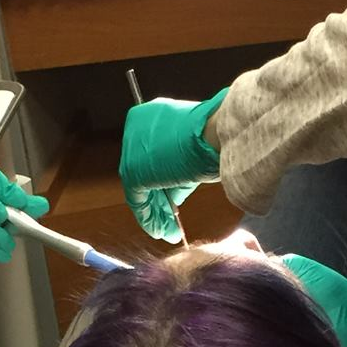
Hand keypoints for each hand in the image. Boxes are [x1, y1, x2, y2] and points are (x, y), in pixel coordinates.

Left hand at [119, 92, 225, 240]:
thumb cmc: (215, 135)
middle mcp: (138, 128)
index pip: (153, 154)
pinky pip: (139, 200)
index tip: (172, 197)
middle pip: (146, 172)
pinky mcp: (132, 171)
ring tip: (168, 232)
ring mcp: (132, 149)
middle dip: (159, 200)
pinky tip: (162, 231)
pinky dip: (150, 218)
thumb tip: (177, 189)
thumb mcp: (197, 148)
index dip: (163, 179)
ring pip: (142, 189)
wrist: (212, 134)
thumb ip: (182, 165)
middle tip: (169, 219)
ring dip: (156, 214)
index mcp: (154, 114)